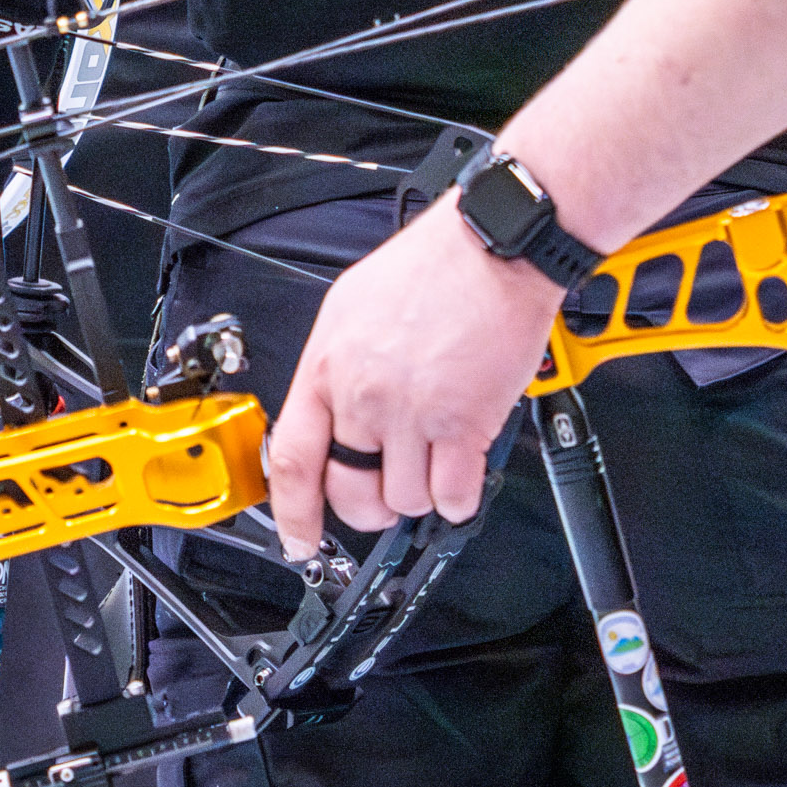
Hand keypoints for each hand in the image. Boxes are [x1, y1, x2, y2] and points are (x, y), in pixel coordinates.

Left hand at [267, 189, 561, 558]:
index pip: (291, 458)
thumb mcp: (351, 308)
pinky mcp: (464, 423)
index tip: (298, 538)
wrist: (494, 248)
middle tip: (384, 494)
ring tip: (434, 458)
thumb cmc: (432, 266)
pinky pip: (453, 495)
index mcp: (327, 365)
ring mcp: (413, 412)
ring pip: (404, 500)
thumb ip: (336, 367)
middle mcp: (364, 394)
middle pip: (349, 491)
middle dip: (366, 507)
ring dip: (420, 494)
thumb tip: (332, 410)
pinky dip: (459, 496)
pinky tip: (462, 471)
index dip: (292, 512)